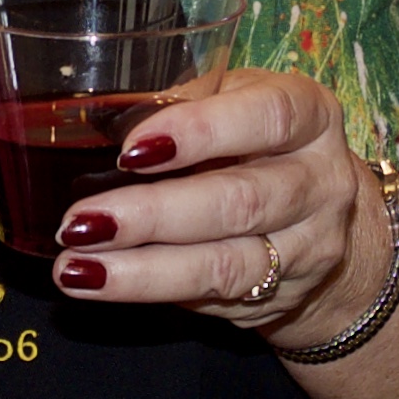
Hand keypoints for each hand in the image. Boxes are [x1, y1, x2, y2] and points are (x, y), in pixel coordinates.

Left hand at [47, 72, 387, 343]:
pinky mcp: (285, 294)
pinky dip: (151, 290)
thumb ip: (178, 106)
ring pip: (226, 264)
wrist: (314, 214)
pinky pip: (214, 298)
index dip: (200, 133)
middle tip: (80, 222)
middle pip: (241, 202)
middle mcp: (321, 181)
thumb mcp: (231, 101)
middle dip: (153, 215)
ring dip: (142, 271)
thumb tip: (94, 123)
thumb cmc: (253, 138)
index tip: (130, 150)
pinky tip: (101, 283)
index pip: (267, 117)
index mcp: (309, 113)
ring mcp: (310, 246)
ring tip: (77, 267)